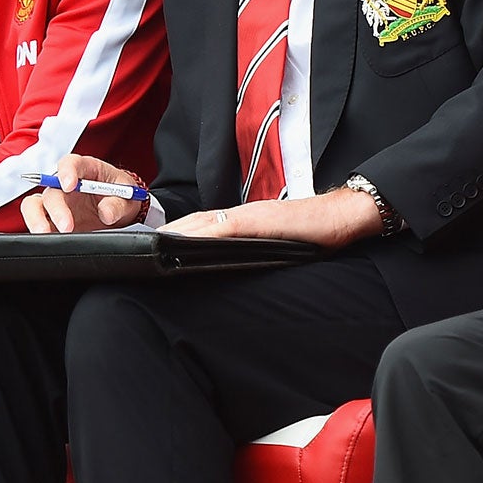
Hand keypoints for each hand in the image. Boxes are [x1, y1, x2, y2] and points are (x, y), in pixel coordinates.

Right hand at [23, 154, 147, 234]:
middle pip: (52, 190)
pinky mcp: (51, 219)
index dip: (67, 172)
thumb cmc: (121, 195)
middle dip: (57, 209)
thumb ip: (118, 204)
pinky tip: (49, 241)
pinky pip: (37, 222)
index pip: (70, 163)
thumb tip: (106, 213)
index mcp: (85, 169)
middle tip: (67, 226)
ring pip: (34, 205)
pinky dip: (38, 231)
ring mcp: (56, 202)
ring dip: (37, 219)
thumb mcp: (128, 197)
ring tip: (46, 234)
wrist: (120, 210)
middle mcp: (65, 184)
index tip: (69, 186)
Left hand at [164, 187, 380, 247]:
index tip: (153, 245)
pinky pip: (227, 227)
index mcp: (244, 220)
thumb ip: (254, 250)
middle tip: (140, 246)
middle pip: (195, 222)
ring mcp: (251, 216)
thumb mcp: (276, 245)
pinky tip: (186, 242)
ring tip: (152, 245)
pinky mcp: (261, 221)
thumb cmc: (314, 233)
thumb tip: (234, 267)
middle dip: (167, 233)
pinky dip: (203, 233)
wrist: (342, 215)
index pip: (202, 226)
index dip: (176, 234)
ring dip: (177, 233)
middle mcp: (242, 214)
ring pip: (204, 223)